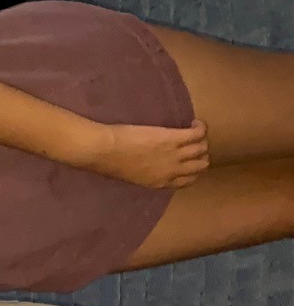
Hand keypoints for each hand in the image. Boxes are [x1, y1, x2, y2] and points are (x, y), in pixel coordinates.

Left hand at [81, 119, 212, 188]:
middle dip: (200, 155)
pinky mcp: (174, 138)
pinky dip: (200, 127)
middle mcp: (172, 171)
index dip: (191, 169)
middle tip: (192, 144)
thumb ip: (147, 173)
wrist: (105, 150)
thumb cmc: (110, 162)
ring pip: (202, 149)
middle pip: (200, 165)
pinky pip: (197, 133)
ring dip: (201, 139)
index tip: (188, 160)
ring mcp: (175, 155)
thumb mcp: (132, 176)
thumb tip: (150, 165)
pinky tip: (194, 122)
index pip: (188, 180)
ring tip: (193, 131)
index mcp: (160, 183)